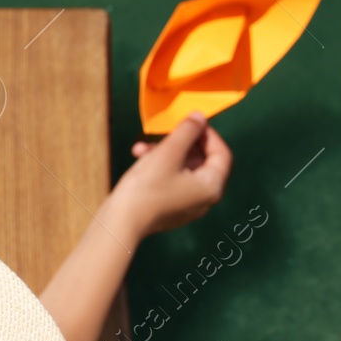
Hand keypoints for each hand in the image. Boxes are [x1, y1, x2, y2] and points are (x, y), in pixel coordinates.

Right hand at [111, 112, 231, 238]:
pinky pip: (171, 182)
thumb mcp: (168, 152)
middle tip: (163, 134)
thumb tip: (200, 117)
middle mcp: (204, 199)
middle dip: (180, 143)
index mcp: (211, 187)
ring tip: (141, 148)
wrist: (119, 223)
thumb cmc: (146, 187)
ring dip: (164, 154)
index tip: (190, 122)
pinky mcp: (170, 210)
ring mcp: (187, 206)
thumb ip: (187, 130)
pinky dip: (159, 168)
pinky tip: (139, 160)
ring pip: (183, 170)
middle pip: (201, 161)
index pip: (221, 153)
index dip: (208, 134)